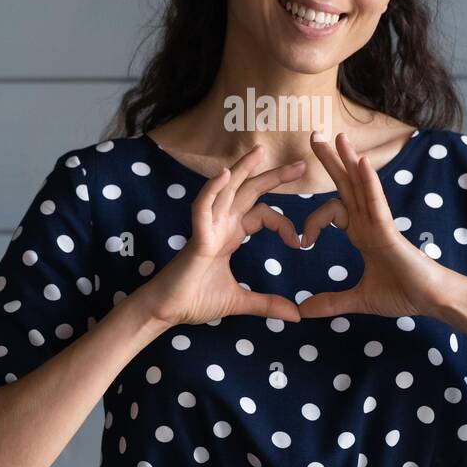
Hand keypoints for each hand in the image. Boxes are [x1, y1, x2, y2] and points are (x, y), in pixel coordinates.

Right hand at [136, 143, 307, 327]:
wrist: (166, 312)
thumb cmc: (194, 300)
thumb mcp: (239, 302)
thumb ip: (267, 304)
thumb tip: (296, 316)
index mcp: (230, 235)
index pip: (262, 214)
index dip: (282, 223)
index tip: (298, 242)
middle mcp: (220, 225)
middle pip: (249, 192)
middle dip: (273, 176)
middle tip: (300, 164)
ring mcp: (207, 228)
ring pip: (226, 191)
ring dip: (242, 170)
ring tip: (260, 150)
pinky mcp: (196, 238)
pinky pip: (202, 208)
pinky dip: (212, 190)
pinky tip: (225, 174)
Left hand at [296, 130, 454, 319]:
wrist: (432, 301)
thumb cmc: (404, 294)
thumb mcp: (359, 299)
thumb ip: (331, 302)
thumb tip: (303, 310)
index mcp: (362, 233)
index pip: (331, 212)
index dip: (311, 222)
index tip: (301, 242)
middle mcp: (369, 222)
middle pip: (346, 184)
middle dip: (330, 160)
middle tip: (313, 135)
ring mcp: (380, 223)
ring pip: (361, 185)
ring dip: (348, 159)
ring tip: (336, 136)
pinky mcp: (390, 230)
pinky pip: (376, 201)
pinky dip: (368, 182)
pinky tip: (360, 162)